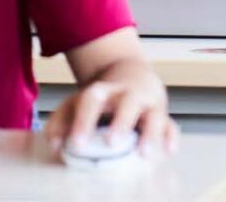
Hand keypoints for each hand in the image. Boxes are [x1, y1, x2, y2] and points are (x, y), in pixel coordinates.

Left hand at [43, 78, 178, 157]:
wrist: (130, 70)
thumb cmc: (102, 95)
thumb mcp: (78, 101)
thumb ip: (62, 121)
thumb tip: (55, 145)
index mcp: (103, 90)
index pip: (92, 101)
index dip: (83, 121)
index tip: (76, 144)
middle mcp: (127, 94)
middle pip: (127, 103)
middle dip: (121, 122)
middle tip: (111, 143)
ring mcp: (147, 103)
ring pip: (153, 115)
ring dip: (149, 133)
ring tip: (143, 153)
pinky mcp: (161, 113)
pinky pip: (170, 124)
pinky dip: (170, 136)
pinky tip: (168, 150)